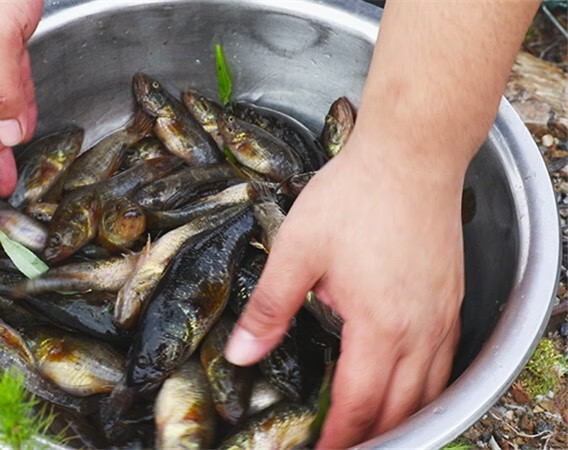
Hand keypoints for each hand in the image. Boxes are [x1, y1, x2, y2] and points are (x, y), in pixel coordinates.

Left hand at [225, 129, 464, 446]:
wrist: (411, 154)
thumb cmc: (353, 197)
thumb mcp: (296, 251)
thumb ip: (270, 309)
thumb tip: (241, 354)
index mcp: (380, 326)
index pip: (359, 406)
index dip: (338, 438)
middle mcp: (421, 330)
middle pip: (401, 409)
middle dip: (372, 438)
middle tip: (341, 447)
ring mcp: (443, 316)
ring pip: (430, 391)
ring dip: (402, 418)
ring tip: (373, 430)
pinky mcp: (451, 299)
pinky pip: (446, 362)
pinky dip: (426, 388)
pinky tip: (406, 386)